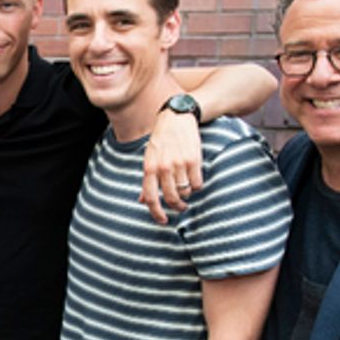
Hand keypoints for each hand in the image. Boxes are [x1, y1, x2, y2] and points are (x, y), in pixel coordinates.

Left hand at [139, 106, 201, 224]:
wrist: (176, 118)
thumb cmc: (161, 140)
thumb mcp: (149, 158)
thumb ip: (147, 180)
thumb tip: (142, 201)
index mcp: (149, 168)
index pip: (151, 198)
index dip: (156, 213)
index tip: (163, 220)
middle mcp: (163, 168)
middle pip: (171, 198)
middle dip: (177, 207)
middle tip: (180, 207)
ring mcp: (178, 164)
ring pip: (185, 192)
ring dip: (187, 194)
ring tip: (187, 187)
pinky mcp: (193, 160)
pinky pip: (197, 183)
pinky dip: (197, 185)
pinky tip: (194, 179)